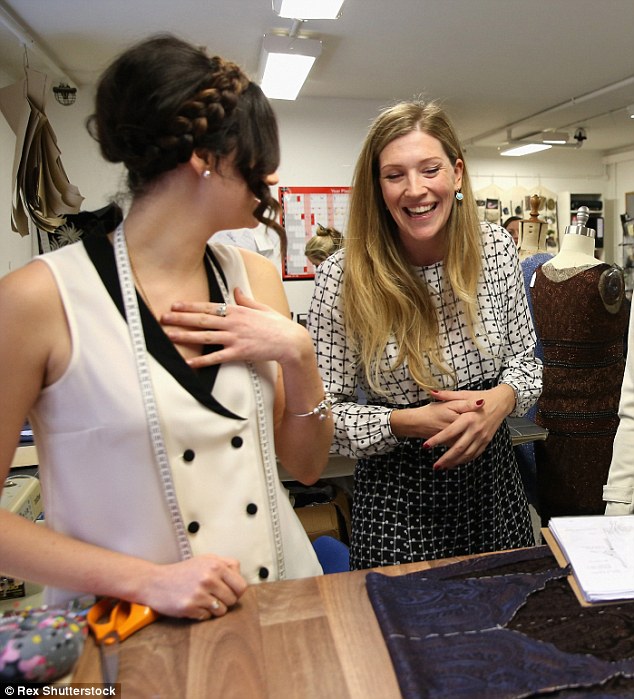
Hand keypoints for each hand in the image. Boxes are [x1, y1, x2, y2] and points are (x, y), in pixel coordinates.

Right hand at [144, 554, 246, 619]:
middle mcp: (209, 578)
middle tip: (212, 596)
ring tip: (202, 600)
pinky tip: (193, 605)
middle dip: (225, 600)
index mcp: (216, 565)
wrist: (155, 581)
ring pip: (222, 610)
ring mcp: (199, 593)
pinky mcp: (190, 607)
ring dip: (214, 608)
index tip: (228, 591)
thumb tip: (241, 576)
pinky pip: (207, 617)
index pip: (241, 586)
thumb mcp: (206, 559)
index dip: (236, 591)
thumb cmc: (182, 572)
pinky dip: (202, 613)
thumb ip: (226, 564)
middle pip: (233, 600)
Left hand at [162, 288, 311, 368]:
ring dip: (185, 336)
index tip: (175, 305)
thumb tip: (236, 290)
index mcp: (237, 311)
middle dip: (181, 318)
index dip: (190, 306)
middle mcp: (233, 323)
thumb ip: (245, 300)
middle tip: (163, 317)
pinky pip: (216, 357)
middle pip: (202, 320)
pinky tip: (189, 362)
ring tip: (169, 336)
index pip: (209, 306)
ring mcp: (235, 338)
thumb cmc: (277, 325)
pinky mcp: (239, 352)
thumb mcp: (261, 307)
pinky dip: (202, 361)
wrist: (290, 341)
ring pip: (205, 336)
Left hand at [422, 386, 511, 469]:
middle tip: (435, 466)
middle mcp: (475, 429)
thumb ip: (447, 395)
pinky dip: (465, 460)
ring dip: (455, 462)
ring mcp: (482, 437)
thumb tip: (432, 392)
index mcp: (468, 418)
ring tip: (443, 467)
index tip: (426, 446)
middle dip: (446, 459)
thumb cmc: (482, 397)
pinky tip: (457, 463)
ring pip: (467, 454)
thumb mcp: (464, 394)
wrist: (501, 402)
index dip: (436, 440)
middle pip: (458, 448)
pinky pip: (475, 454)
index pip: (449, 432)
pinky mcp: (487, 441)